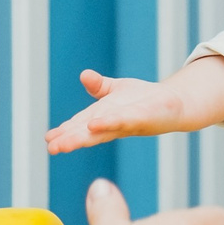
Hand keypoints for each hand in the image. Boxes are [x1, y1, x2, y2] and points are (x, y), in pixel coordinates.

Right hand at [46, 56, 223, 154]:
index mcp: (102, 117)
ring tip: (65, 144)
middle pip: (87, 133)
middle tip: (51, 149)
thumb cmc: (145, 100)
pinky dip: (108, 123)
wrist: (176, 104)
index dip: (64, 133)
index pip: (80, 126)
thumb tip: (84, 75)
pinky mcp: (143, 118)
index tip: (48, 139)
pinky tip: (95, 125)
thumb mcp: (117, 90)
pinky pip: (123, 121)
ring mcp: (127, 123)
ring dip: (83, 138)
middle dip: (69, 140)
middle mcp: (112, 124)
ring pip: (101, 132)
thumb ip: (99, 86)